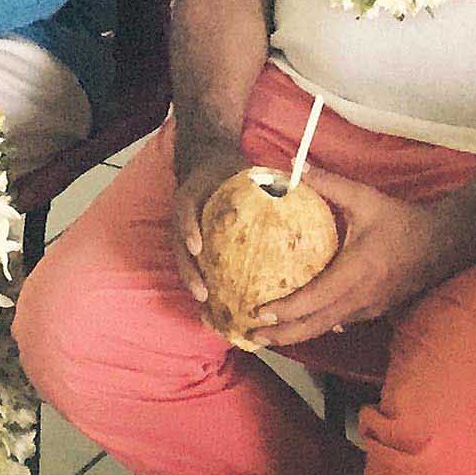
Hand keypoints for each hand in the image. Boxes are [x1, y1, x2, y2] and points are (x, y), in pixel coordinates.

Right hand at [170, 148, 257, 324]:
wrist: (207, 166)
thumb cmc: (229, 172)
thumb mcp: (241, 170)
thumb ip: (264, 179)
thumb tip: (296, 184)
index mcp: (190, 197)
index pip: (185, 212)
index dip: (189, 230)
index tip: (198, 247)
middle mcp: (182, 218)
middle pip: (179, 248)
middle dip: (189, 273)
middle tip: (203, 294)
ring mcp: (183, 234)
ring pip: (184, 263)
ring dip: (194, 285)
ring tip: (207, 308)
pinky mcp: (191, 245)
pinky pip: (195, 266)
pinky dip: (204, 284)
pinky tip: (215, 307)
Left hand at [246, 170, 456, 346]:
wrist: (442, 243)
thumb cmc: (401, 221)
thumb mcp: (364, 198)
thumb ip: (328, 183)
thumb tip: (294, 165)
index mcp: (355, 272)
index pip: (315, 299)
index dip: (286, 310)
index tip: (258, 313)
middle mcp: (360, 297)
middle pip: (315, 325)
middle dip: (283, 334)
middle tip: (252, 335)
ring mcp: (368, 308)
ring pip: (327, 328)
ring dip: (298, 333)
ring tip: (269, 334)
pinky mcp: (374, 310)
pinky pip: (340, 322)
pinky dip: (318, 325)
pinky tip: (302, 323)